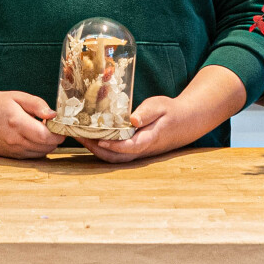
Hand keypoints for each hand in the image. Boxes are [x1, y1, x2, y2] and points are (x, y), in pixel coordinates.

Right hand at [0, 68, 60, 158]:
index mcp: (17, 122)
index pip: (45, 136)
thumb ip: (37, 104)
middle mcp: (14, 140)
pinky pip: (31, 157)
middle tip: (52, 127)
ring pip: (40, 154)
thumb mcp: (18, 97)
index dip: (58, 134)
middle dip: (54, 139)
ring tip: (40, 131)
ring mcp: (11, 150)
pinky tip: (32, 137)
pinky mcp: (9, 156)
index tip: (60, 126)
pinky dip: (37, 149)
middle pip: (45, 147)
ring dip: (46, 145)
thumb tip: (53, 115)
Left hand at [83, 67, 246, 163]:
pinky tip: (92, 137)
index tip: (98, 140)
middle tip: (78, 136)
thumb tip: (132, 119)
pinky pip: (116, 153)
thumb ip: (146, 112)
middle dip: (95, 149)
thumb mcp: (160, 106)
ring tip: (80, 137)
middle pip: (116, 156)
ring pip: (114, 157)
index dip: (113, 146)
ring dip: (96, 149)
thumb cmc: (171, 112)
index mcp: (149, 139)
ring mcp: (138, 152)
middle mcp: (142, 150)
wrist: (185, 122)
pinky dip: (102, 148)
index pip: (129, 147)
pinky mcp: (135, 150)